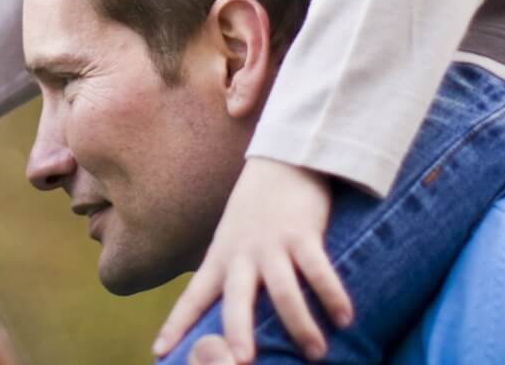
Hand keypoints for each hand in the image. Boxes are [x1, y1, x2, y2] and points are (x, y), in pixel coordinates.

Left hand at [151, 158, 352, 362]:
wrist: (282, 160)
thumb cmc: (257, 211)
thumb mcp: (232, 242)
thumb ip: (232, 277)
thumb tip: (234, 322)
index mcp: (220, 259)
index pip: (194, 297)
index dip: (177, 325)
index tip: (160, 353)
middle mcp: (242, 254)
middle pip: (236, 299)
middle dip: (238, 331)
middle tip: (241, 362)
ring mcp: (272, 244)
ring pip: (283, 291)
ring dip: (300, 325)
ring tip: (316, 353)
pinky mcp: (303, 233)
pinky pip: (319, 270)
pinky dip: (332, 295)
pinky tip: (345, 319)